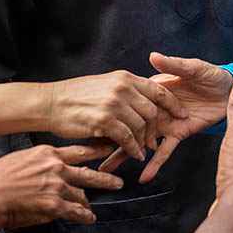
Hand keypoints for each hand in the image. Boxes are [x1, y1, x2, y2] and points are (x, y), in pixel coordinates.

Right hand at [0, 144, 120, 232]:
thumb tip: (53, 169)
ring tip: (99, 203)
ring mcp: (57, 185)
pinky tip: (89, 218)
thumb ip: (39, 163)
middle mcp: (56, 167)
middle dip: (106, 177)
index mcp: (47, 153)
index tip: (111, 148)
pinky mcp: (54, 204)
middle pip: (88, 172)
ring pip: (82, 193)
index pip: (79, 150)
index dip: (98, 150)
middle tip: (119, 181)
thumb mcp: (19, 160)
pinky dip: (83, 215)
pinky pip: (75, 210)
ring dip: (91, 200)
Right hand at [48, 70, 188, 161]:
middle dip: (157, 128)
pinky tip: (134, 155)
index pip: (159, 90)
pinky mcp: (104, 120)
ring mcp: (114, 103)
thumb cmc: (75, 95)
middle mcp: (123, 88)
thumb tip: (143, 98)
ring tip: (145, 151)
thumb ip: (126, 88)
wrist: (49, 101)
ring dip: (145, 141)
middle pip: (152, 111)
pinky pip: (127, 138)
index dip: (173, 104)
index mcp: (126, 78)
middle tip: (156, 141)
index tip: (183, 115)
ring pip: (141, 126)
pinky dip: (133, 148)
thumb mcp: (106, 82)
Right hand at [100, 52, 232, 182]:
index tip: (93, 114)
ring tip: (105, 168)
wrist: (231, 91)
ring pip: (142, 140)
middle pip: (131, 122)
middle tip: (91, 149)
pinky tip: (143, 176)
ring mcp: (166, 123)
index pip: (134, 99)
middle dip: (112, 137)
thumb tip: (153, 56)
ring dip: (125, 154)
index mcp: (156, 89)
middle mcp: (157, 108)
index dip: (116, 107)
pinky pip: (165, 151)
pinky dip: (155, 164)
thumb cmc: (212, 75)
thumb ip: (173, 65)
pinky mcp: (178, 134)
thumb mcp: (193, 68)